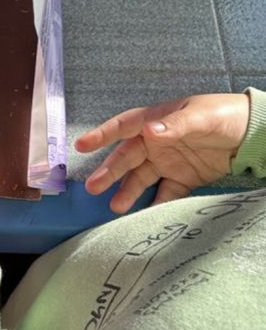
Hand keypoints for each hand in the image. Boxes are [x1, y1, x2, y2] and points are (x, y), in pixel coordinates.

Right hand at [76, 93, 250, 213]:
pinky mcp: (183, 178)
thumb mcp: (200, 115)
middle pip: (128, 157)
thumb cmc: (224, 114)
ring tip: (116, 207)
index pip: (124, 126)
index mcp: (156, 121)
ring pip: (141, 178)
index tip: (81, 145)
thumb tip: (149, 132)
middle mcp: (156, 142)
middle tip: (94, 187)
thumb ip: (175, 125)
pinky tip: (146, 214)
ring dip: (128, 191)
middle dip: (110, 172)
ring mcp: (168, 161)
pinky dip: (156, 204)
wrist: (253, 133)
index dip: (102, 135)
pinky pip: (165, 193)